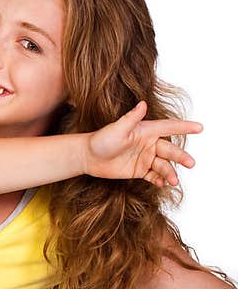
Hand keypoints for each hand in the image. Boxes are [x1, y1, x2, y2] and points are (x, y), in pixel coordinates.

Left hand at [85, 101, 200, 185]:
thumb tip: (142, 104)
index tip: (200, 128)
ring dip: (170, 172)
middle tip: (191, 163)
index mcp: (147, 130)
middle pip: (170, 150)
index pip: (169, 127)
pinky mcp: (139, 170)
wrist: (88, 157)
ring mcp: (145, 158)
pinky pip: (154, 175)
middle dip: (181, 156)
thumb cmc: (101, 139)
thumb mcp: (117, 129)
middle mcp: (149, 144)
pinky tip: (164, 184)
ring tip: (173, 181)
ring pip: (163, 165)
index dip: (184, 127)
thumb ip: (131, 118)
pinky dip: (160, 180)